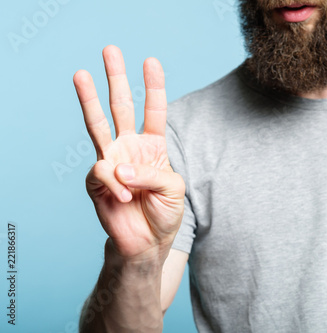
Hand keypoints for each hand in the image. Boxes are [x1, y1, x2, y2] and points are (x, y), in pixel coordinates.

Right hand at [73, 45, 184, 261]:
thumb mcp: (173, 189)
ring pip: (98, 124)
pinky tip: (125, 197)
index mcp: (153, 145)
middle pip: (122, 106)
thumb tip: (119, 166)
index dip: (153, 87)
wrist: (147, 242)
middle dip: (117, 78)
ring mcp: (111, 160)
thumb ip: (151, 173)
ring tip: (81, 73)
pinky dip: (117, 184)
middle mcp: (130, 147)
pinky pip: (103, 172)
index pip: (153, 110)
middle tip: (110, 50)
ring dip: (89, 99)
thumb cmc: (164, 213)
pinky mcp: (97, 180)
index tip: (151, 61)